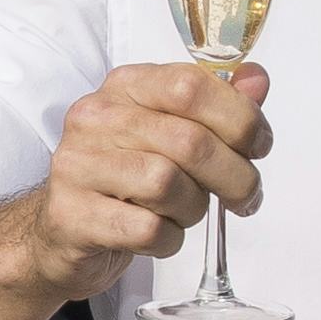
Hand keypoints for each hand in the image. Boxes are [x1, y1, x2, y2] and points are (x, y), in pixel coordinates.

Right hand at [12, 61, 270, 304]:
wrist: (61, 231)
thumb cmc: (124, 178)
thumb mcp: (169, 131)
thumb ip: (215, 104)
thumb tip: (256, 80)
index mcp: (125, 86)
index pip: (190, 85)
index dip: (240, 118)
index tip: (259, 146)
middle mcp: (95, 118)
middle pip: (189, 142)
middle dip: (234, 176)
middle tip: (245, 196)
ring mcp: (78, 166)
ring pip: (167, 185)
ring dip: (194, 209)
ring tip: (185, 213)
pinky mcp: (72, 216)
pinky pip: (147, 230)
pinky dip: (169, 239)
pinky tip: (161, 235)